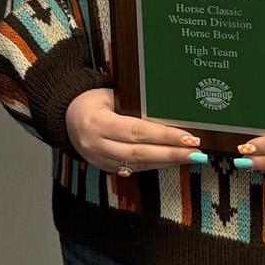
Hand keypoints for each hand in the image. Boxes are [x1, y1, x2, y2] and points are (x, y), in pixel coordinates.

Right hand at [65, 88, 200, 174]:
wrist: (67, 118)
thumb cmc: (92, 102)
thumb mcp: (109, 96)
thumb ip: (133, 106)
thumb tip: (169, 114)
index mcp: (96, 122)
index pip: (136, 131)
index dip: (164, 136)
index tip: (189, 137)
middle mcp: (96, 144)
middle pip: (140, 152)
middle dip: (172, 154)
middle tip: (197, 153)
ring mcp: (99, 159)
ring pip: (139, 164)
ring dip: (167, 162)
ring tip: (191, 157)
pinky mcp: (105, 168)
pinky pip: (134, 169)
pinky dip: (155, 165)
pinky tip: (172, 161)